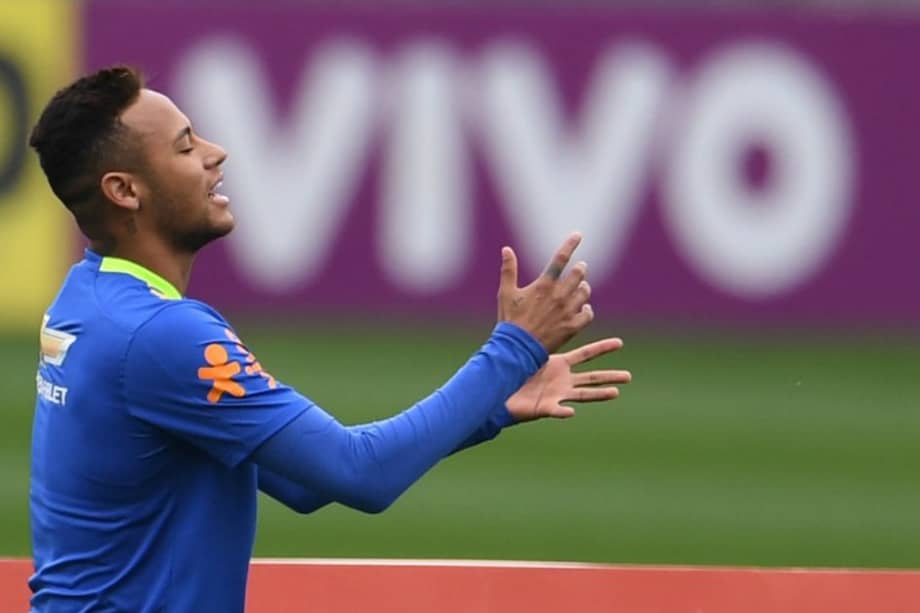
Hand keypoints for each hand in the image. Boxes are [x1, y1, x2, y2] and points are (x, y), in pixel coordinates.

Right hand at [498, 232, 592, 352]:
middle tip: (580, 267)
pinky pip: (588, 313)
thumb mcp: (506, 293)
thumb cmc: (510, 321)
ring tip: (581, 287)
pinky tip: (583, 308)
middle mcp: (558, 296)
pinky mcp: (572, 326)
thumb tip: (506, 249)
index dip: (570, 244)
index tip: (578, 234)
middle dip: (580, 268)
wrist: (517, 349)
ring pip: (585, 292)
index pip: (560, 258)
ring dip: (584, 287)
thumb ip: (508, 270)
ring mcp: (567, 311)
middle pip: (578, 274)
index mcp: (543, 285)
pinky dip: (587, 309)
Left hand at [506, 337, 630, 421]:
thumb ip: (534, 331)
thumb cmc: (513, 370)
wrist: (502, 393)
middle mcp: (563, 381)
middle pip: (592, 377)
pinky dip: (562, 411)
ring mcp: (557, 395)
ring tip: (616, 393)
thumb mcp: (527, 350)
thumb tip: (537, 303)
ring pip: (583, 395)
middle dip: (610, 376)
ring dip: (599, 394)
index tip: (620, 342)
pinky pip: (555, 410)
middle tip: (629, 376)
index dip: (602, 348)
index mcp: (560, 365)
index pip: (585, 354)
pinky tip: (571, 411)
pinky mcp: (545, 408)